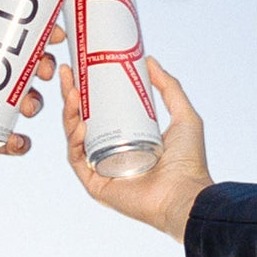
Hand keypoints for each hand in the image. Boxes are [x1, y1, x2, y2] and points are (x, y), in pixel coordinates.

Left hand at [0, 0, 61, 177]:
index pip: (7, 38)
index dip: (34, 34)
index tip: (54, 33)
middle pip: (20, 70)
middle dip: (39, 69)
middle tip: (44, 71)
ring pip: (18, 104)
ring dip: (31, 104)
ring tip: (28, 107)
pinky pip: (4, 141)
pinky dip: (17, 142)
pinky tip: (18, 140)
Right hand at [59, 56, 213, 242]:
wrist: (185, 194)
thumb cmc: (189, 162)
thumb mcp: (183, 115)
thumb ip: (170, 88)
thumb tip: (149, 61)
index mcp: (127, 138)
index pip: (100, 110)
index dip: (87, 90)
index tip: (79, 67)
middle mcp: (111, 153)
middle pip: (82, 120)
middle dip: (70, 96)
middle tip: (67, 73)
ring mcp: (101, 169)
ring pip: (75, 138)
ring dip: (69, 114)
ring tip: (72, 93)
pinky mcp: (95, 185)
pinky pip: (78, 160)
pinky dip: (75, 141)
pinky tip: (80, 124)